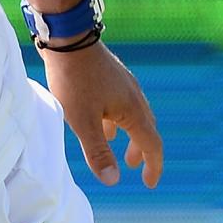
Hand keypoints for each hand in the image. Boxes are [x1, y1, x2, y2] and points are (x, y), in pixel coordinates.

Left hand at [43, 42, 163, 187]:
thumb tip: (113, 180)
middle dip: (143, 152)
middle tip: (136, 169)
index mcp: (132, 110)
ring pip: (134, 117)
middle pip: (146, 130)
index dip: (153, 166)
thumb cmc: (74, 81)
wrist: (69, 38)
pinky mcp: (112, 77)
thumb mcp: (83, 121)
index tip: (149, 184)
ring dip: (131, 137)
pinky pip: (122, 106)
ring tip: (122, 151)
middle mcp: (135, 97)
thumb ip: (98, 151)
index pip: (152, 144)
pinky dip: (119, 122)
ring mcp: (124, 85)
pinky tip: (104, 124)